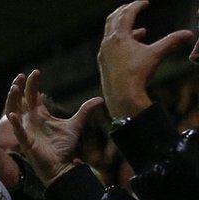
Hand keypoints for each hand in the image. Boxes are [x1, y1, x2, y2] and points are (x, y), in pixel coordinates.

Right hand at [4, 70, 104, 186]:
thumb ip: (85, 111)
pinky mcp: (26, 142)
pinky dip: (14, 123)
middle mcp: (30, 121)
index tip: (35, 72)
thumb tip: (99, 98)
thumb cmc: (65, 147)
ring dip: (12, 101)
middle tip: (20, 76)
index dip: (32, 84)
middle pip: (20, 101)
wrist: (62, 165)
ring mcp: (26, 130)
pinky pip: (18, 131)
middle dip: (19, 88)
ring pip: (14, 112)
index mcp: (40, 115)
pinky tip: (12, 114)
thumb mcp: (76, 125)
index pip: (32, 96)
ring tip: (14, 88)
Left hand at [99, 1, 193, 118]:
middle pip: (113, 20)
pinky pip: (111, 47)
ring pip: (112, 35)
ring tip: (140, 31)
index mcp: (119, 37)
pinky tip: (134, 52)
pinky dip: (123, 44)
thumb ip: (172, 42)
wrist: (122, 96)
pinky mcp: (103, 64)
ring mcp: (103, 54)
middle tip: (134, 7)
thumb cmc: (138, 74)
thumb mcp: (156, 55)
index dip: (137, 6)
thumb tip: (189, 34)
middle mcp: (107, 43)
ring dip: (125, 30)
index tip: (146, 2)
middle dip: (125, 12)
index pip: (127, 14)